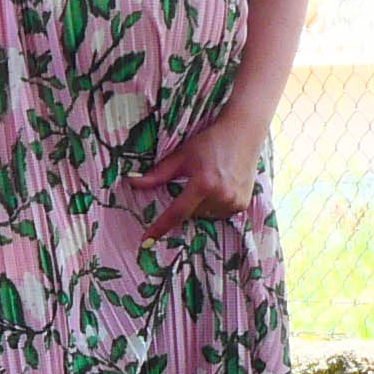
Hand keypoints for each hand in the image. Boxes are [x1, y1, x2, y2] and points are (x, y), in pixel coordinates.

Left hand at [126, 104, 268, 241]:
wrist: (243, 132)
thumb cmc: (209, 141)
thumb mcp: (181, 156)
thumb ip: (157, 174)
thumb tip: (130, 182)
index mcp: (204, 184)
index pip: (176, 212)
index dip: (160, 227)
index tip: (146, 241)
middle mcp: (221, 196)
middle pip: (191, 213)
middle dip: (187, 202)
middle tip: (197, 179)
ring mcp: (234, 202)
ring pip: (205, 215)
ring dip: (201, 204)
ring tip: (211, 180)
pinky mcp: (243, 204)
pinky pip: (220, 213)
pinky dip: (215, 204)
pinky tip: (221, 185)